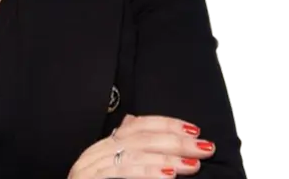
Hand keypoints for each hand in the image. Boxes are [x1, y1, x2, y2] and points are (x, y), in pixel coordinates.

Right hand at [67, 114, 215, 177]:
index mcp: (103, 147)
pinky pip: (121, 174)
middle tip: (202, 146)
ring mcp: (91, 168)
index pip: (137, 125)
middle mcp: (96, 153)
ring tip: (191, 164)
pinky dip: (147, 173)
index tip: (193, 129)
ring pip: (133, 155)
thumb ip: (121, 146)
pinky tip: (167, 175)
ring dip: (166, 159)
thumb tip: (132, 121)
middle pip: (138, 138)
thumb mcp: (109, 167)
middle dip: (174, 141)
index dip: (166, 124)